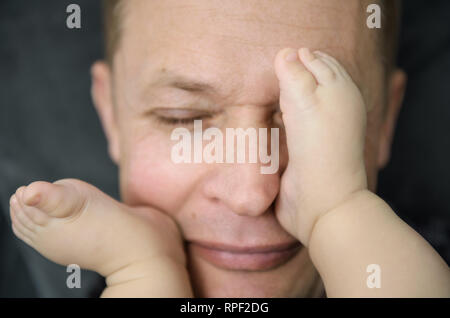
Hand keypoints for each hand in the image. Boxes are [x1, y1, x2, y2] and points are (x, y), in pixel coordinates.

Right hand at [274, 48, 367, 245]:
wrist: (321, 200)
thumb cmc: (317, 147)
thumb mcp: (305, 100)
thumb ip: (294, 73)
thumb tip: (286, 52)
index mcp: (340, 95)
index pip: (318, 63)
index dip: (297, 58)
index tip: (276, 61)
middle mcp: (331, 112)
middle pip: (308, 85)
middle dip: (289, 79)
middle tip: (268, 79)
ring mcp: (317, 134)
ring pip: (297, 106)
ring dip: (280, 101)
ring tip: (265, 97)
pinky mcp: (302, 153)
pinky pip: (287, 129)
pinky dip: (277, 121)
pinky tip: (266, 121)